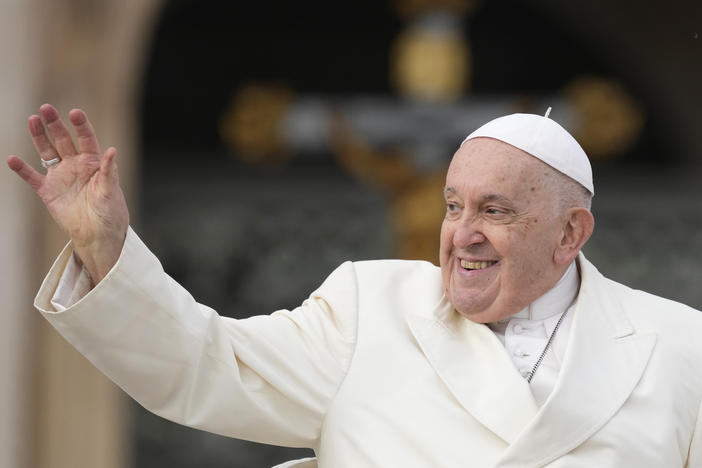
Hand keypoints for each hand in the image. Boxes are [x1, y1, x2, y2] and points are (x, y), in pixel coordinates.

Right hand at [7, 104, 128, 282]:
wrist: (98, 235)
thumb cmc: (111, 212)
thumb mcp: (111, 191)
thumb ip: (110, 171)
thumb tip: (112, 150)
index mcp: (94, 162)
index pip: (86, 139)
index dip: (81, 126)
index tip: (75, 113)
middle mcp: (76, 165)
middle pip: (63, 140)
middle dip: (55, 124)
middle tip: (46, 108)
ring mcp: (61, 176)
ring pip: (47, 152)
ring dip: (39, 137)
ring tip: (32, 120)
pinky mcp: (48, 191)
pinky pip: (32, 177)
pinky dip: (22, 169)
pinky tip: (13, 159)